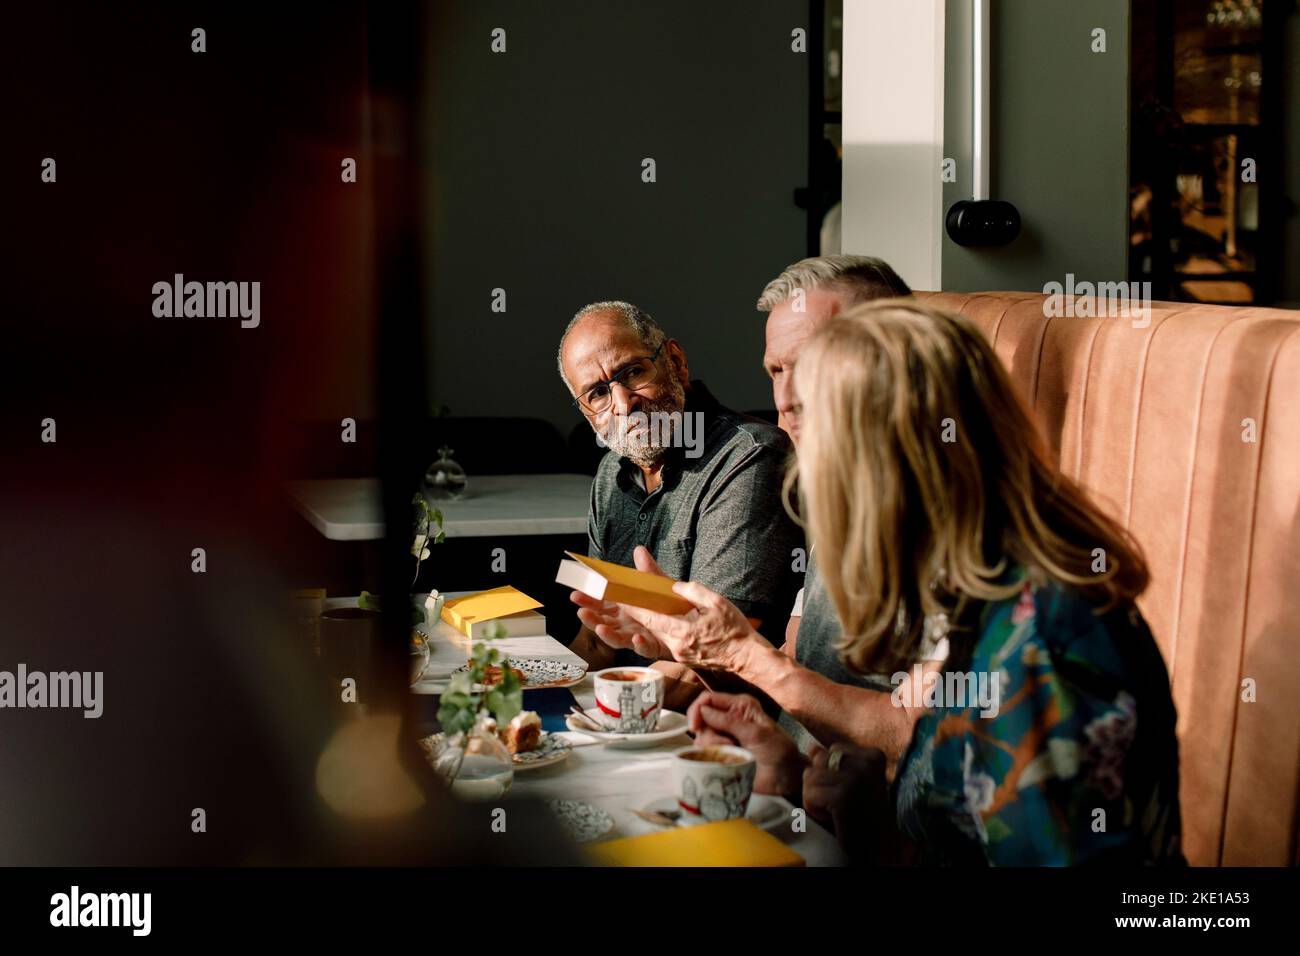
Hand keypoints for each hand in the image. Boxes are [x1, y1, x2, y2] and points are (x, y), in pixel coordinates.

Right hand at [569, 546, 670, 659]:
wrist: (688, 620)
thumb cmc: (666, 604)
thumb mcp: (656, 585)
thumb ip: (647, 570)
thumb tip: (639, 550)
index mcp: (623, 608)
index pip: (600, 604)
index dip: (588, 600)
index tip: (575, 594)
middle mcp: (626, 624)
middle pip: (603, 622)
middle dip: (590, 618)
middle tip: (581, 611)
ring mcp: (637, 636)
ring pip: (618, 639)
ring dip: (607, 634)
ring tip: (600, 628)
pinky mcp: (653, 646)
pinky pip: (645, 649)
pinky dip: (640, 645)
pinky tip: (637, 639)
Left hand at [618, 560, 764, 672]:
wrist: (746, 656)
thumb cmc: (734, 629)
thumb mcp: (716, 602)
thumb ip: (692, 591)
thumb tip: (674, 587)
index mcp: (683, 632)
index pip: (650, 617)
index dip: (633, 607)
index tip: (619, 597)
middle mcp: (676, 646)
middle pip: (649, 626)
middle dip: (635, 613)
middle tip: (620, 599)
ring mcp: (679, 654)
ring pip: (657, 633)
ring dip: (647, 621)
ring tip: (636, 607)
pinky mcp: (683, 657)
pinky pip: (667, 639)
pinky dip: (661, 628)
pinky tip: (660, 618)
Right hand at [687, 692, 804, 800]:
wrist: (786, 779)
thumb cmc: (779, 752)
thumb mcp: (757, 734)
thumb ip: (729, 721)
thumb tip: (703, 711)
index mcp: (740, 706)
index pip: (708, 699)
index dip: (697, 709)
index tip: (694, 726)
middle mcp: (729, 719)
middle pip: (700, 719)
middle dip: (707, 733)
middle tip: (726, 745)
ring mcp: (724, 737)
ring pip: (701, 738)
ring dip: (714, 747)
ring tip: (734, 754)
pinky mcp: (722, 754)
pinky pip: (705, 754)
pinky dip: (713, 758)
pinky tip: (729, 761)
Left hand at [802, 743, 893, 859]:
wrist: (877, 848)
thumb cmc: (864, 815)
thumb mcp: (854, 782)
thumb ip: (835, 762)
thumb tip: (812, 748)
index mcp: (873, 757)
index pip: (833, 749)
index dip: (830, 771)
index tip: (847, 791)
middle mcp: (867, 764)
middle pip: (819, 760)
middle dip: (819, 783)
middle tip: (837, 802)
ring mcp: (856, 779)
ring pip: (810, 776)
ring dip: (815, 797)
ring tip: (834, 810)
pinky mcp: (842, 797)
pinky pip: (810, 794)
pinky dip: (814, 809)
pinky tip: (832, 818)